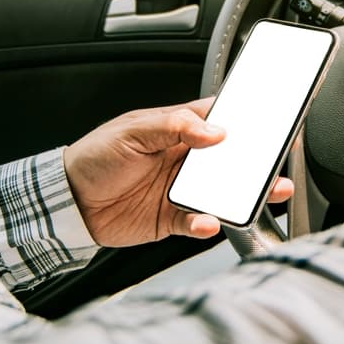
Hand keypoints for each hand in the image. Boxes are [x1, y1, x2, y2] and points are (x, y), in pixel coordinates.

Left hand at [63, 98, 294, 246]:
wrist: (66, 201)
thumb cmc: (94, 157)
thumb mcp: (132, 131)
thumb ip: (174, 126)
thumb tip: (214, 131)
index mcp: (179, 130)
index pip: (220, 120)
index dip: (246, 120)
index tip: (271, 122)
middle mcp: (186, 159)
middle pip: (232, 159)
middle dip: (258, 162)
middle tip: (276, 164)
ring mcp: (182, 189)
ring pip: (224, 193)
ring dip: (245, 195)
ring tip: (263, 195)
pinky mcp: (173, 218)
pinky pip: (199, 221)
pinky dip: (207, 223)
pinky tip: (207, 221)